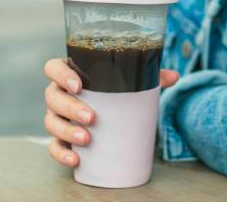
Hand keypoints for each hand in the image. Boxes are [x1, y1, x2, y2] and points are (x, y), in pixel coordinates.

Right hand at [43, 58, 179, 166]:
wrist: (109, 114)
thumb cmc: (114, 92)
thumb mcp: (130, 83)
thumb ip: (150, 77)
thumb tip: (174, 76)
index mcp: (70, 74)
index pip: (53, 68)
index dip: (61, 74)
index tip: (78, 84)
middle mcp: (58, 93)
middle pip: (53, 97)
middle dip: (71, 108)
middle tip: (92, 117)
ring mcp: (56, 116)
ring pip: (51, 122)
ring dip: (66, 131)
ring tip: (86, 138)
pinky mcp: (58, 138)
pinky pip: (53, 146)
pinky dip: (61, 153)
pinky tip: (75, 159)